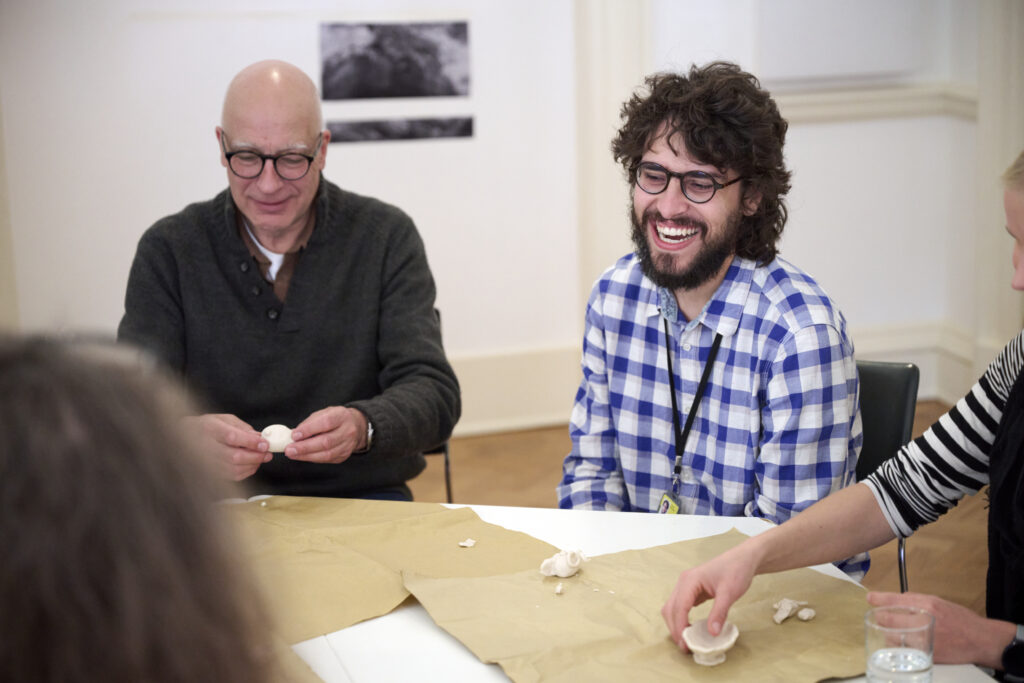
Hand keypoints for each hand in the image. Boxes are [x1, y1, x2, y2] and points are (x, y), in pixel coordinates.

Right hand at [184, 413, 270, 480]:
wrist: (184, 438)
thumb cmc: (206, 427)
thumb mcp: (224, 419)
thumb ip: (243, 428)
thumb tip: (260, 437)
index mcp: (210, 428)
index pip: (232, 437)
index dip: (251, 442)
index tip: (264, 444)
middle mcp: (206, 446)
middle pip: (234, 456)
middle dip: (255, 456)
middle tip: (267, 453)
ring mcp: (206, 462)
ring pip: (233, 469)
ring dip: (252, 465)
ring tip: (261, 458)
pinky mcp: (210, 473)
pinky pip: (231, 477)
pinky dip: (245, 472)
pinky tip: (251, 465)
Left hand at [284, 406, 366, 464]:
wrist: (355, 426)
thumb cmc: (335, 419)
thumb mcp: (324, 413)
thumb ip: (310, 423)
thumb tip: (294, 434)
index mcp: (341, 416)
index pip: (326, 423)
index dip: (309, 430)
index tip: (294, 435)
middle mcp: (347, 431)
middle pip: (326, 441)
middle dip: (305, 447)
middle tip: (289, 449)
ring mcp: (347, 445)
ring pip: (327, 454)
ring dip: (307, 455)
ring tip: (293, 454)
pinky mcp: (344, 455)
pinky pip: (327, 459)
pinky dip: (313, 458)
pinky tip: (303, 456)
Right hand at [661, 544, 758, 649]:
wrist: (743, 559)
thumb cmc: (736, 570)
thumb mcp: (729, 592)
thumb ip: (719, 613)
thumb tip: (712, 633)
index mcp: (690, 580)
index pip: (679, 607)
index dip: (680, 627)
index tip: (686, 643)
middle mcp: (683, 582)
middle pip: (670, 609)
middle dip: (675, 629)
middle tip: (685, 647)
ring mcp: (685, 586)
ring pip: (672, 608)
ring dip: (676, 625)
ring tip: (686, 641)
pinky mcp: (691, 590)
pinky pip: (680, 607)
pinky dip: (681, 619)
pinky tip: (690, 629)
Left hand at [867, 591, 1014, 668]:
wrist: (981, 640)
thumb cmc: (961, 619)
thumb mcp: (939, 602)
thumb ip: (918, 600)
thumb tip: (899, 599)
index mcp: (926, 604)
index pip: (895, 600)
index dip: (879, 599)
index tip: (870, 598)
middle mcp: (923, 620)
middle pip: (889, 618)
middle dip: (881, 617)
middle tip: (878, 616)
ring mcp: (923, 638)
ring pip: (892, 635)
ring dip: (887, 632)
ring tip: (889, 630)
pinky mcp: (925, 653)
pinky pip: (903, 649)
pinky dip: (898, 645)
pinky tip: (899, 642)